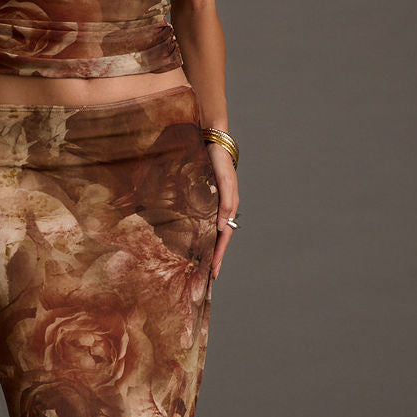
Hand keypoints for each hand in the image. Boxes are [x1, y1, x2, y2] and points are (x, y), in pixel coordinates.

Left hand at [206, 141, 238, 280]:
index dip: (218, 255)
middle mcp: (219, 209)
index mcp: (228, 208)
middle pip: (216, 239)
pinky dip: (195, 232)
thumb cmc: (220, 161)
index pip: (223, 238)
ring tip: (198, 263)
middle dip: (212, 257)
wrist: (209, 141)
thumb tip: (222, 228)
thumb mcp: (226, 182)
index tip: (213, 272)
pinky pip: (197, 219)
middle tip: (206, 275)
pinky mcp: (199, 198)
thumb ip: (226, 203)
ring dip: (204, 247)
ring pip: (207, 231)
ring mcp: (209, 204)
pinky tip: (188, 239)